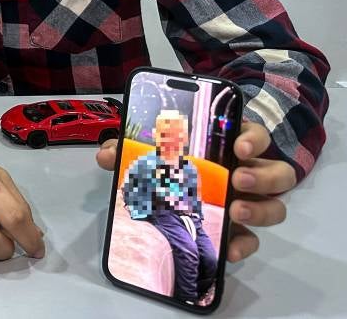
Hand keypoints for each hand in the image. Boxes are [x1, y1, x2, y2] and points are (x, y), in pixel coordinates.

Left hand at [96, 120, 294, 262]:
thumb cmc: (171, 162)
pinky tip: (228, 250)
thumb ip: (129, 148)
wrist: (173, 198)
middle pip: (276, 172)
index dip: (251, 138)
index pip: (253, 135)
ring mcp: (249, 203)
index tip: (238, 146)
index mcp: (229, 144)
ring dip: (259, 209)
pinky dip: (243, 246)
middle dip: (260, 176)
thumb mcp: (151, 151)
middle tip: (237, 180)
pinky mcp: (241, 231)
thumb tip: (107, 155)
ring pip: (275, 206)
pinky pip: (253, 240)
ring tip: (235, 211)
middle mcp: (248, 172)